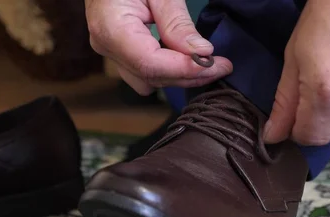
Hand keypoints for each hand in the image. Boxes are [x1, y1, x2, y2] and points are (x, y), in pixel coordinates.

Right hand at [85, 0, 232, 95]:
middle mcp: (106, 47)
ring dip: (179, 76)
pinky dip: (168, 70)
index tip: (215, 64)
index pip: (149, 63)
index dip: (184, 69)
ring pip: (148, 81)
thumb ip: (176, 21)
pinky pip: (144, 72)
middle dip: (189, 76)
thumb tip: (202, 53)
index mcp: (110, 27)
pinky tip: (187, 60)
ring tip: (208, 64)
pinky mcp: (118, 53)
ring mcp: (110, 52)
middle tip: (223, 66)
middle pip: (151, 76)